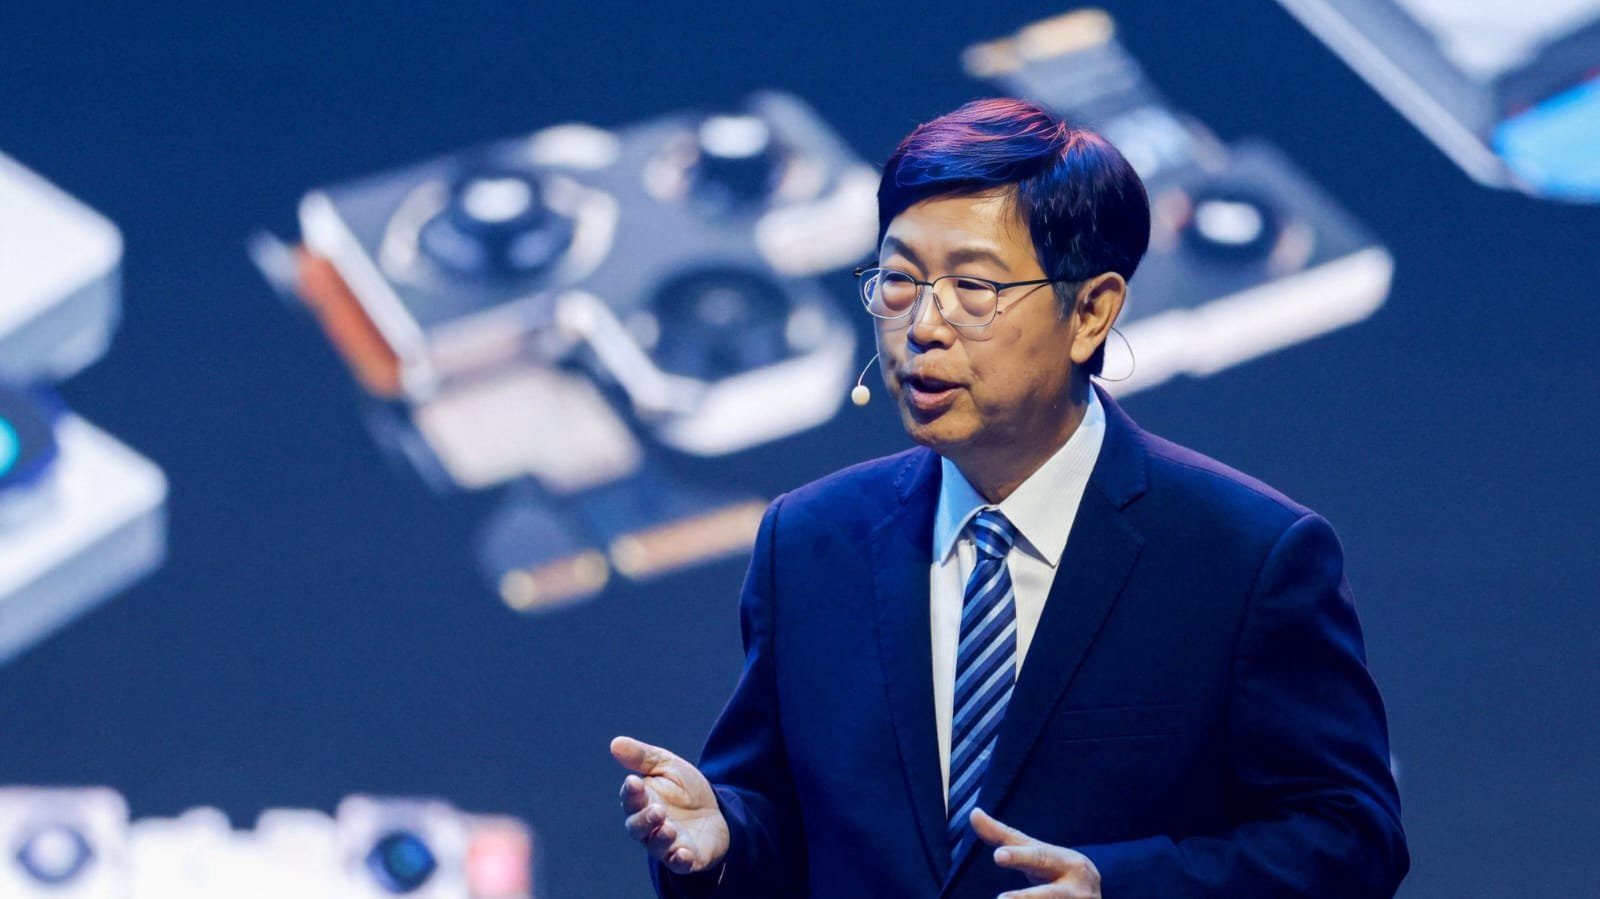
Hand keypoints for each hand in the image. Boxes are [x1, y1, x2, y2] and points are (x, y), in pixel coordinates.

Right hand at [611, 736, 730, 875]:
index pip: (631, 799)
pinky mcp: (687, 859)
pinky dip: (680, 860)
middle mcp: (650, 827)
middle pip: (638, 827)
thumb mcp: (667, 766)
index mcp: (642, 802)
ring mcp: (667, 844)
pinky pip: (679, 864)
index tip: (634, 782)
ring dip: (661, 838)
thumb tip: (615, 743)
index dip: (631, 792)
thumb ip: (642, 757)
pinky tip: (683, 854)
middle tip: (657, 810)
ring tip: (669, 828)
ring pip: (656, 846)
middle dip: (645, 819)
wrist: (718, 813)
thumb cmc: (685, 790)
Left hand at [972, 807, 1101, 897]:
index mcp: (1069, 865)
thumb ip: (1005, 837)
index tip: (998, 856)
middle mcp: (1076, 891)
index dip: (1019, 857)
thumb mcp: (1038, 854)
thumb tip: (974, 813)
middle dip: (1026, 898)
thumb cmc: (1057, 871)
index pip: (1040, 859)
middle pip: (1050, 896)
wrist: (1094, 898)